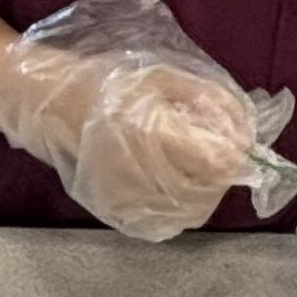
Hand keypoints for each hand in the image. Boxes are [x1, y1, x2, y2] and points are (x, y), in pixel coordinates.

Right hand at [0, 42, 263, 243]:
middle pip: (210, 191)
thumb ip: (210, 100)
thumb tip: (246, 132)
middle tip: (213, 147)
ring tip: (193, 164)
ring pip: (192, 212)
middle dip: (222, 171)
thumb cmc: (107, 82)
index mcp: (152, 134)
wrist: (49, 105)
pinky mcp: (117, 215)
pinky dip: (181, 206)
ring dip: (205, 190)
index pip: (219, 162)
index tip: (236, 138)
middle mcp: (140, 176)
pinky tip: (172, 183)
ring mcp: (127, 201)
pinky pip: (166, 222)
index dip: (237, 152)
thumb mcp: (163, 74)